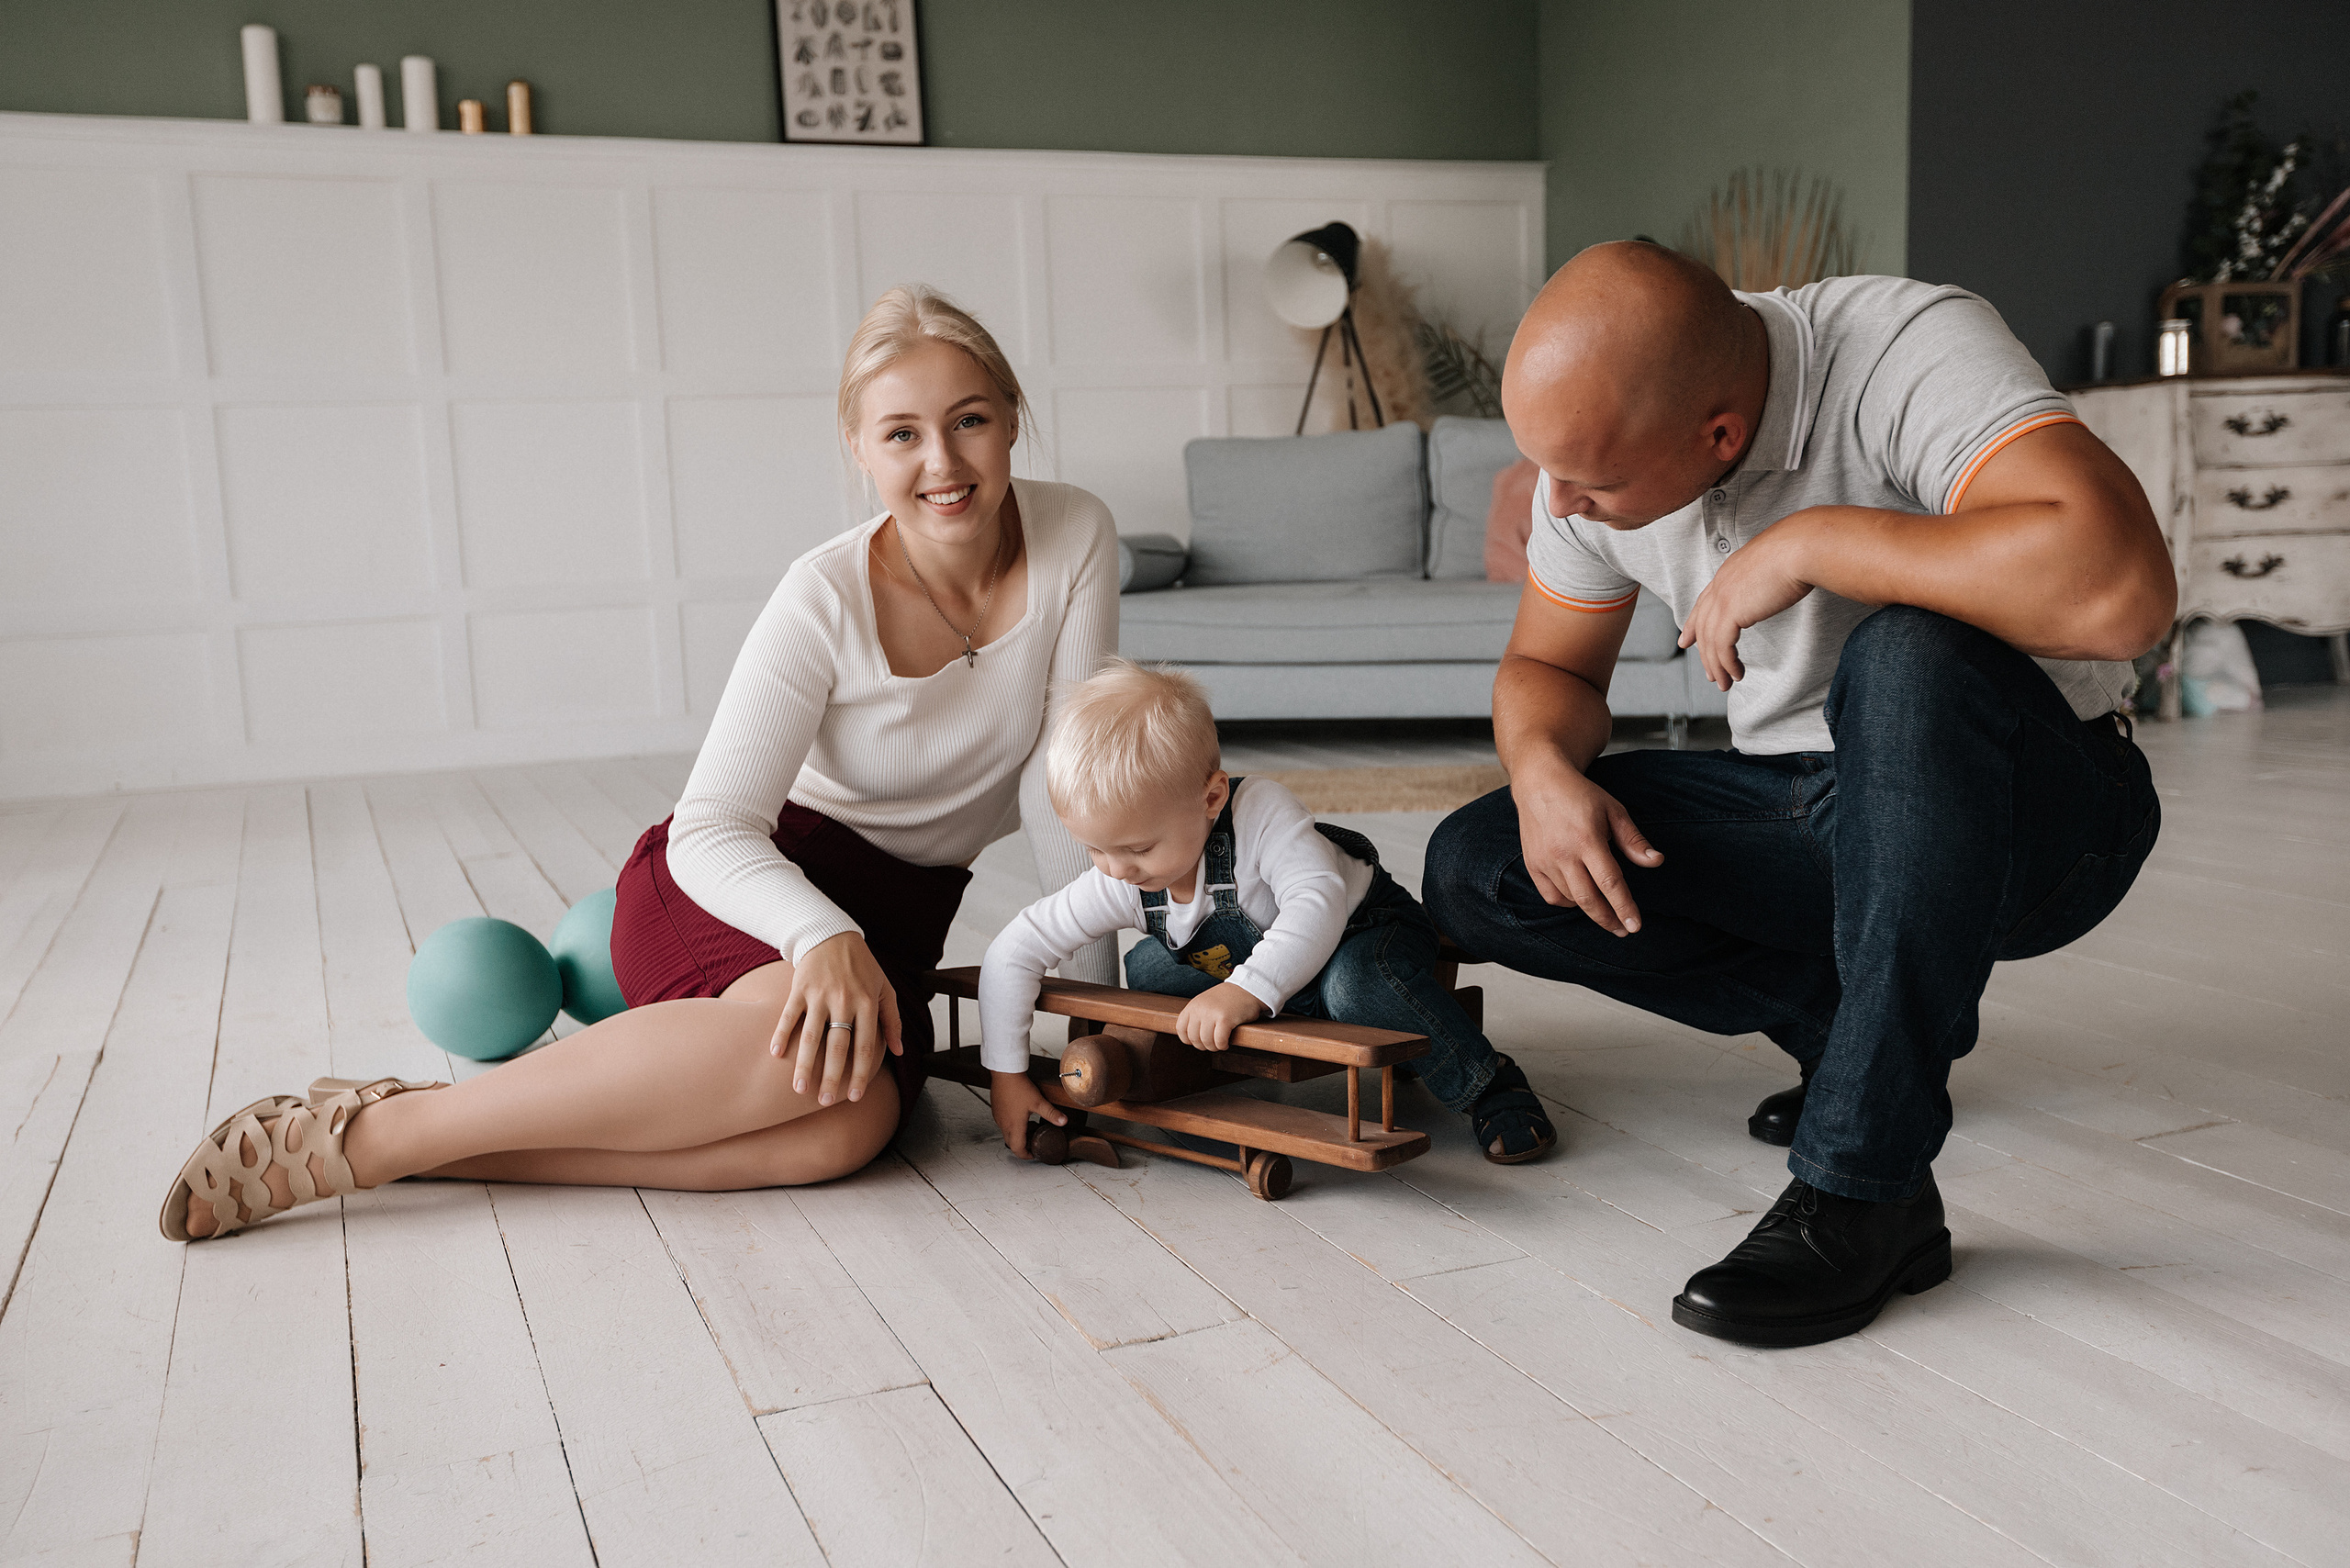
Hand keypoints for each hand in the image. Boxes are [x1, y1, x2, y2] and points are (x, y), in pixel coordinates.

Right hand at [771, 932, 902, 1105]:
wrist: (832, 935)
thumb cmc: (862, 967)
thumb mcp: (884, 989)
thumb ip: (892, 1021)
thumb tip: (900, 1052)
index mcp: (867, 1003)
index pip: (865, 1046)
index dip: (861, 1073)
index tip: (855, 1096)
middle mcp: (844, 1001)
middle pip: (838, 1046)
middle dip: (832, 1076)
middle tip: (825, 1102)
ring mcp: (820, 995)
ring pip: (812, 1035)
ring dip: (804, 1064)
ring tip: (799, 1089)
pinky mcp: (799, 988)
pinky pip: (789, 1015)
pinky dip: (782, 1034)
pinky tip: (776, 1054)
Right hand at [990, 1069, 1064, 1157]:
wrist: (1004, 1072)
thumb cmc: (1018, 1087)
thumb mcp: (1038, 1102)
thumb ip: (1051, 1113)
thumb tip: (1063, 1121)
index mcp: (1014, 1126)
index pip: (1018, 1149)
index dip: (1026, 1155)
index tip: (1033, 1154)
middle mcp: (1004, 1124)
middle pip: (1012, 1143)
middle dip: (1023, 1145)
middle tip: (1034, 1140)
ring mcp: (998, 1117)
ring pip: (1007, 1133)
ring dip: (1018, 1134)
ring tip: (1030, 1126)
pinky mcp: (996, 1109)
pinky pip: (1003, 1123)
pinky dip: (1013, 1125)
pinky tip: (1021, 1114)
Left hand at [1175, 982, 1264, 1051]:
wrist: (1247, 988)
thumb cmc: (1227, 998)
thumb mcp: (1205, 1002)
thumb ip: (1196, 1015)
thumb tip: (1190, 1038)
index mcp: (1193, 1005)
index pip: (1181, 1029)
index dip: (1189, 1040)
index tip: (1198, 1041)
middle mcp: (1199, 1009)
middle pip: (1194, 1038)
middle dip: (1203, 1046)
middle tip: (1212, 1044)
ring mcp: (1212, 1013)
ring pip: (1206, 1041)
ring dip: (1213, 1047)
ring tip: (1219, 1044)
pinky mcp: (1225, 1019)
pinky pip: (1219, 1040)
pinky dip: (1222, 1045)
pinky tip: (1226, 1043)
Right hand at [1512, 761, 1662, 935]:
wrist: (1539, 782)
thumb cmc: (1580, 796)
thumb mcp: (1613, 810)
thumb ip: (1633, 839)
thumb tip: (1656, 861)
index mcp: (1587, 839)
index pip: (1610, 882)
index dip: (1624, 907)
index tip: (1635, 926)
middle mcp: (1563, 853)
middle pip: (1589, 899)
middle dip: (1609, 919)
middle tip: (1623, 929)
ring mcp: (1544, 861)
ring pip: (1571, 899)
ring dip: (1590, 908)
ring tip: (1604, 906)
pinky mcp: (1532, 864)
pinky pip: (1552, 896)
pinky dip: (1568, 902)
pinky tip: (1580, 897)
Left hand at [1678, 519, 1816, 690]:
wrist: (1801, 547)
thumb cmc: (1799, 551)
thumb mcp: (1776, 564)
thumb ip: (1767, 576)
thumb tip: (1777, 583)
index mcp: (1729, 572)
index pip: (1704, 602)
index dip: (1693, 624)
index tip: (1686, 641)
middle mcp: (1721, 585)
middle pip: (1703, 625)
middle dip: (1703, 653)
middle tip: (1710, 674)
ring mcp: (1723, 598)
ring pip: (1710, 641)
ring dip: (1717, 666)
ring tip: (1725, 683)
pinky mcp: (1732, 612)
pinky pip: (1722, 646)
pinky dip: (1728, 663)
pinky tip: (1737, 673)